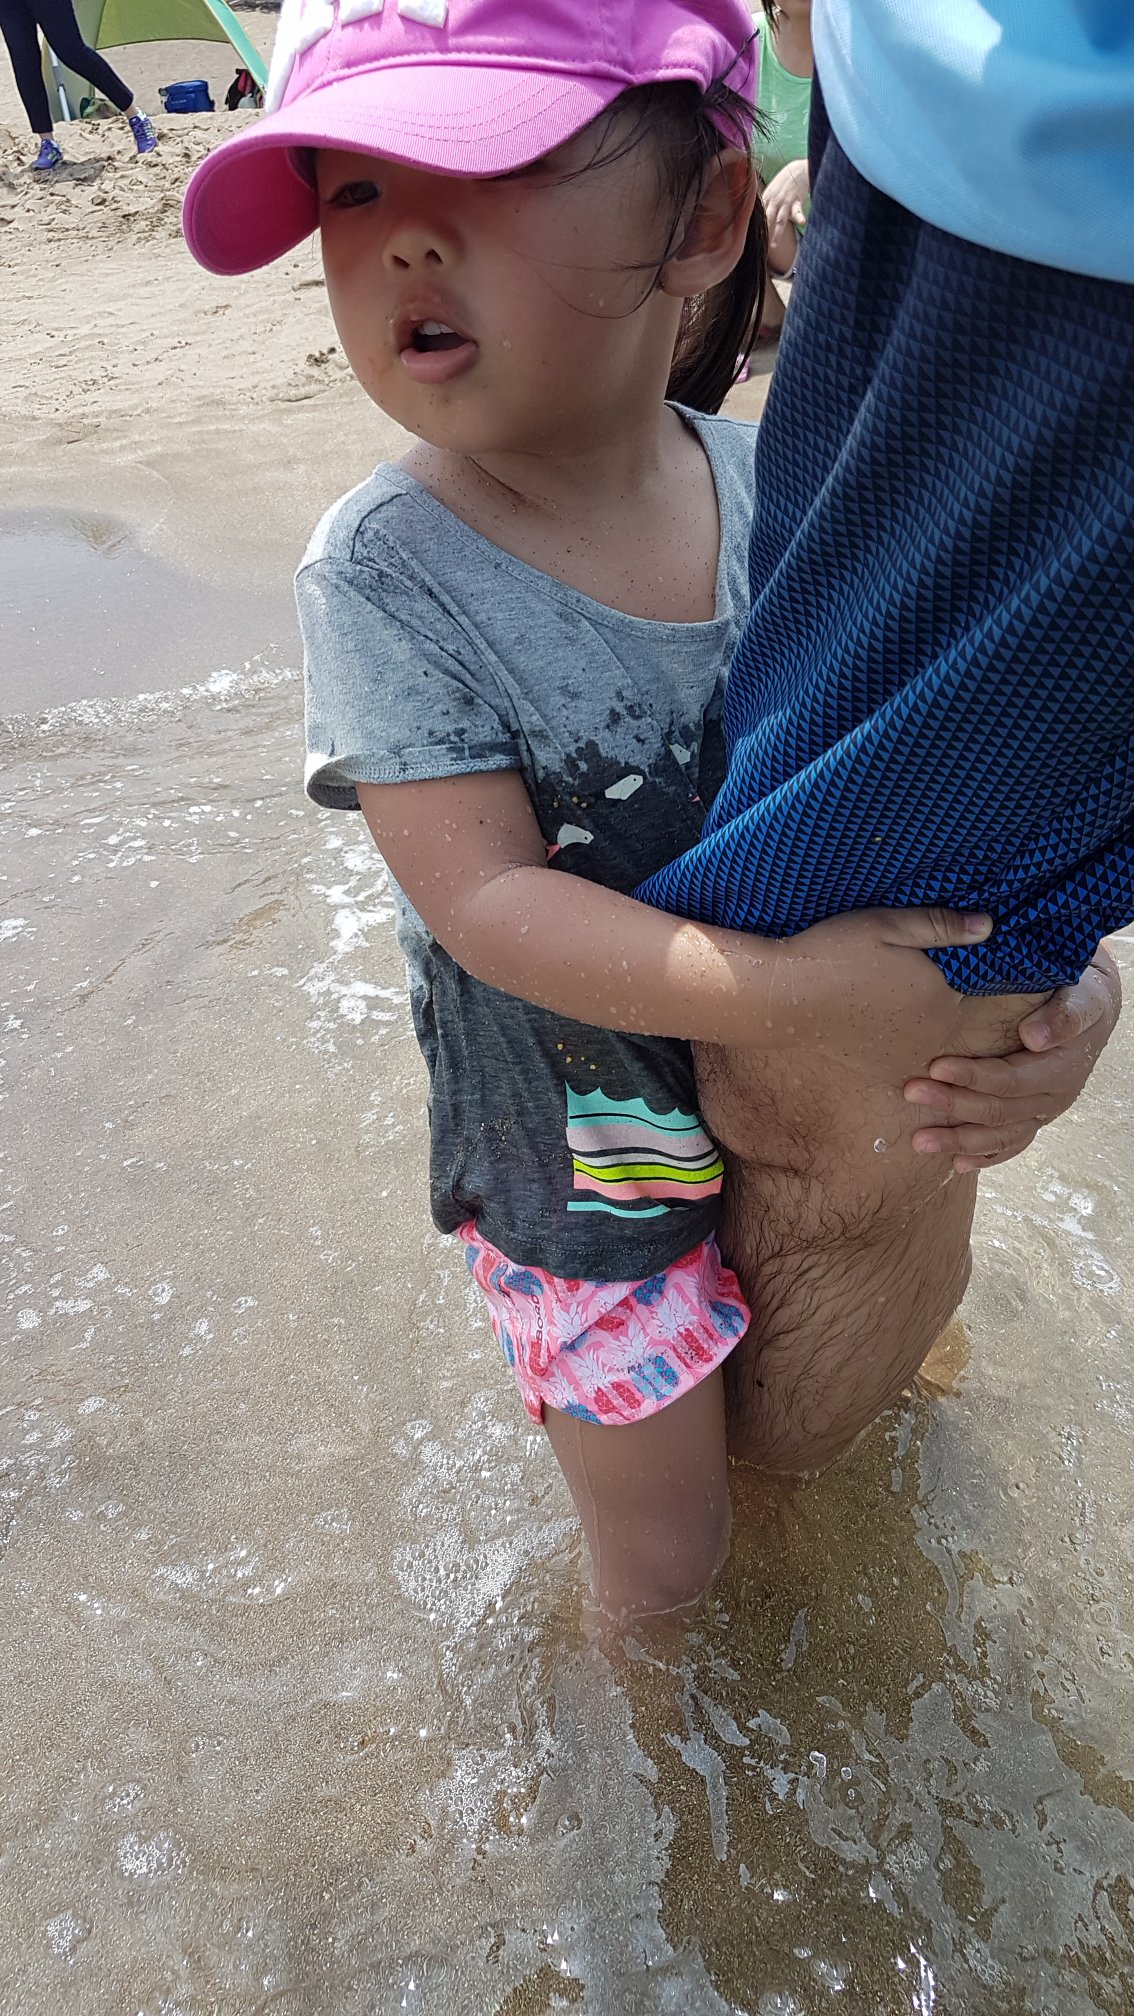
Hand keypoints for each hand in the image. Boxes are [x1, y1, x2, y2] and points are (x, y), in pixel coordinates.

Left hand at [761, 157, 808, 271]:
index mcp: (766, 199)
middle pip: (767, 220)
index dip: (754, 227)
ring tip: (774, 246)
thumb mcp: (771, 190)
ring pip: (780, 220)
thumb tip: (753, 214)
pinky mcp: (797, 201)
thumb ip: (764, 203)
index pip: (758, 216)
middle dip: (763, 234)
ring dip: (777, 233)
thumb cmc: (784, 181)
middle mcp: (774, 201)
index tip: (748, 241)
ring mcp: (785, 202)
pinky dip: (800, 217)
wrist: (798, 169)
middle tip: (758, 248)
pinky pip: (798, 211)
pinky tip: (802, 223)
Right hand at [766, 905, 993, 1053]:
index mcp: (943, 995)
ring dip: (914, 1018)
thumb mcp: (888, 925)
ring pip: (928, 1032)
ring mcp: (912, 1057)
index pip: (967, 978)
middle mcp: (937, 1034)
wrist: (785, 999)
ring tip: (876, 997)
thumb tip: (988, 926)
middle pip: (948, 1007)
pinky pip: (905, 1053)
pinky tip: (869, 1021)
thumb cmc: (836, 953)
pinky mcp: (886, 1072)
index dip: (944, 963)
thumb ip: (942, 926)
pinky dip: (895, 1040)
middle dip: (931, 991)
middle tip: (890, 974)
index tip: (916, 954)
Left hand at [903, 942, 1121, 1172]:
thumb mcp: (1081, 997)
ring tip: (919, 1142)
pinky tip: (955, 1164)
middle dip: (952, 1104)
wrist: (1088, 1010)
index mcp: (1061, 1069)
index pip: (1010, 1080)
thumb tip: (1034, 1037)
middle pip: (997, 1110)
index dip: (972, 1076)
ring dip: (958, 1141)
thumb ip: (1064, 1014)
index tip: (936, 1067)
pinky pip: (1008, 1146)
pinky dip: (982, 1156)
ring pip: (999, 1136)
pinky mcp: (1032, 1119)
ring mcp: (1041, 1113)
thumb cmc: (1078, 995)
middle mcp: (1053, 1098)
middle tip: (912, 1093)